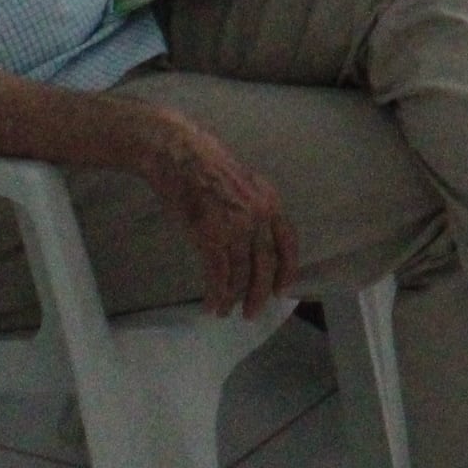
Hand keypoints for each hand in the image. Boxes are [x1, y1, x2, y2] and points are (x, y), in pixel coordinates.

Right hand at [132, 105, 295, 314]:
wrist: (179, 155)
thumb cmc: (207, 167)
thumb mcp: (245, 185)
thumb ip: (255, 210)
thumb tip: (258, 240)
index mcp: (270, 201)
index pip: (288, 242)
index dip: (287, 269)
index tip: (281, 289)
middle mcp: (257, 216)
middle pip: (265, 265)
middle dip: (259, 293)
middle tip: (252, 312)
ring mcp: (234, 226)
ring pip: (240, 274)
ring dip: (233, 297)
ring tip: (226, 310)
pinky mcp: (209, 235)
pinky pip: (218, 274)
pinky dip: (216, 293)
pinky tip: (211, 304)